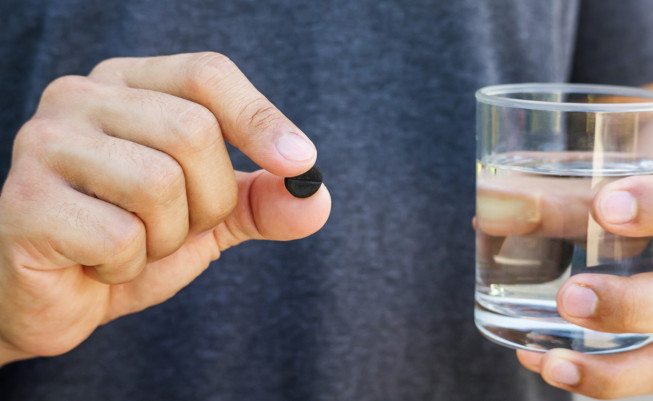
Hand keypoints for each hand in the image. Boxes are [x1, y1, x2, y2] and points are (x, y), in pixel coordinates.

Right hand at [0, 52, 330, 364]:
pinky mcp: (24, 202)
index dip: (260, 118)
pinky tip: (98, 265)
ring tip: (134, 246)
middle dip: (209, 202)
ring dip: (168, 238)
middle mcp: (80, 98)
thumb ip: (261, 202)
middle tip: (176, 229)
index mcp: (128, 86)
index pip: (207, 75)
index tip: (299, 162)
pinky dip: (128, 267)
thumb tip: (316, 198)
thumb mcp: (208, 217)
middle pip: (194, 132)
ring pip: (160, 183)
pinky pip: (121, 237)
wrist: (53, 299)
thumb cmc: (131, 244)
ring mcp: (44, 144)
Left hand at [516, 172, 652, 398]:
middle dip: (629, 305)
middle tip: (569, 297)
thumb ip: (564, 201)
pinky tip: (545, 364)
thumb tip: (491, 209)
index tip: (604, 205)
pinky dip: (595, 379)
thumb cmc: (648, 212)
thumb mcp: (622, 196)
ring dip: (612, 370)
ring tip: (553, 363)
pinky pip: (647, 381)